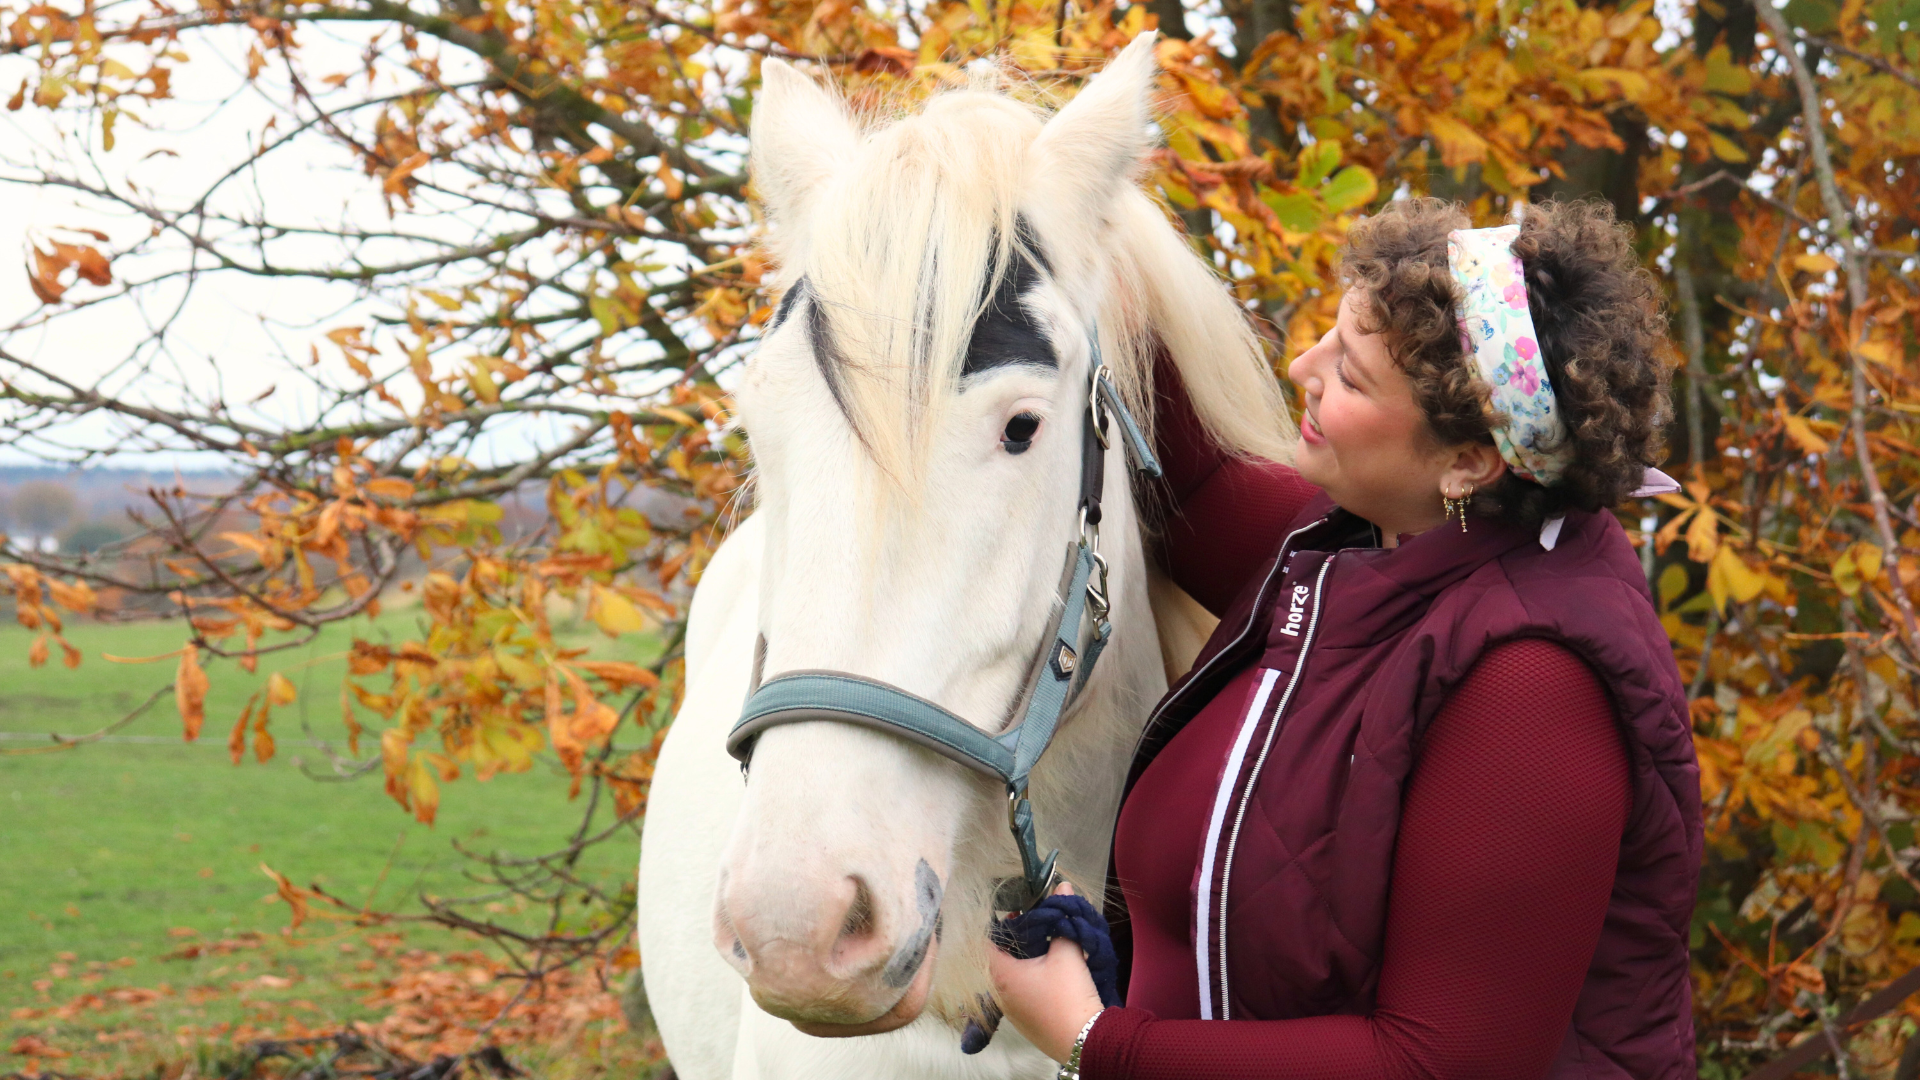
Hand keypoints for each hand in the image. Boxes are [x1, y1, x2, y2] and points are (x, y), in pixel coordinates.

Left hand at [987, 882, 1105, 1062]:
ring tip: (1042, 940)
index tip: (1010, 909)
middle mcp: (997, 992)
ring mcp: (1009, 1008)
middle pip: (995, 955)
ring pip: (1007, 973)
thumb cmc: (1068, 996)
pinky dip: (1026, 974)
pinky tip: (1047, 966)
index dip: (995, 920)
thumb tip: (1063, 888)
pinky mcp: (1022, 1018)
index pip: (982, 940)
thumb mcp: (1067, 953)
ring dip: (1020, 956)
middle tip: (1031, 921)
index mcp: (999, 973)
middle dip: (1012, 936)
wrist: (1084, 1040)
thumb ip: (1062, 920)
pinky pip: (1017, 989)